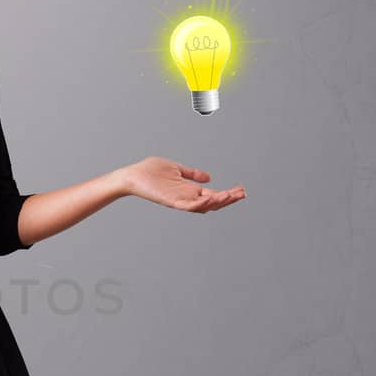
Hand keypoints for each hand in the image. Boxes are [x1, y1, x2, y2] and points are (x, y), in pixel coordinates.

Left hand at [120, 156, 245, 212]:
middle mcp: (187, 197)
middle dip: (228, 199)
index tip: (241, 190)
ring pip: (203, 206)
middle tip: (242, 194)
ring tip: (231, 196)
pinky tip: (211, 200)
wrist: (132, 175)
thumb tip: (208, 177)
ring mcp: (180, 200)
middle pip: (213, 202)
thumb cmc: (150, 172)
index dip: (228, 193)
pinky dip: (200, 204)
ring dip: (218, 202)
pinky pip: (188, 206)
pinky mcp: (171, 201)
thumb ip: (192, 174)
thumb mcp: (177, 169)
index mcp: (190, 190)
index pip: (214, 194)